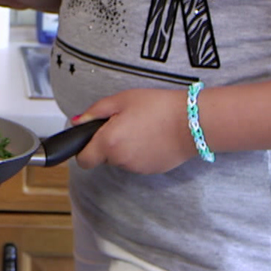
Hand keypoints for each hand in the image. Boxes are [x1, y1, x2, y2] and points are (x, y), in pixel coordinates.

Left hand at [71, 89, 197, 174]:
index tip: (91, 139)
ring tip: (142, 127)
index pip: (83, 160)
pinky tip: (152, 137)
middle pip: (104, 157)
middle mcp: (121, 160)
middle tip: (124, 123)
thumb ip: (95, 112)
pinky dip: (140, 153)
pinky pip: (138, 163)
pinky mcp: (152, 171)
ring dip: (125, 148)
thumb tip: (78, 122)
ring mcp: (137, 168)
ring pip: (121, 160)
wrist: (192, 121)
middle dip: (108, 143)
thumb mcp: (121, 99)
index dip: (84, 149)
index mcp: (108, 142)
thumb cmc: (158, 107)